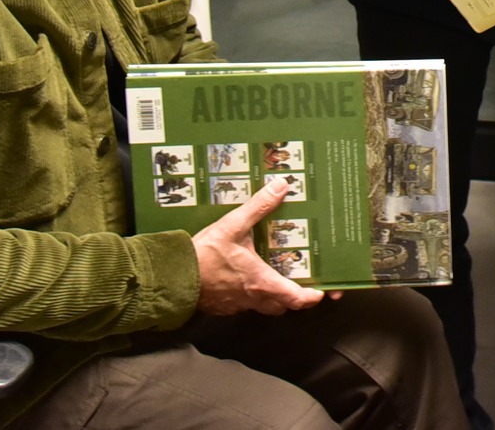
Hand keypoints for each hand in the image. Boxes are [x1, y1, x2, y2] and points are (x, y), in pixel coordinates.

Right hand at [193, 177, 333, 315]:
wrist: (172, 277)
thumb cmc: (203, 256)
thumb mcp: (233, 226)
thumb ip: (258, 207)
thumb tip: (281, 187)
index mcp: (261, 281)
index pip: (296, 299)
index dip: (312, 297)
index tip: (322, 291)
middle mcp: (252, 298)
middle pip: (282, 306)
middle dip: (294, 297)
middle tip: (300, 283)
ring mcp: (237, 304)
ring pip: (264, 307)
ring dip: (272, 297)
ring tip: (275, 278)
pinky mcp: (223, 305)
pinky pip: (244, 305)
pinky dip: (251, 295)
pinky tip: (245, 279)